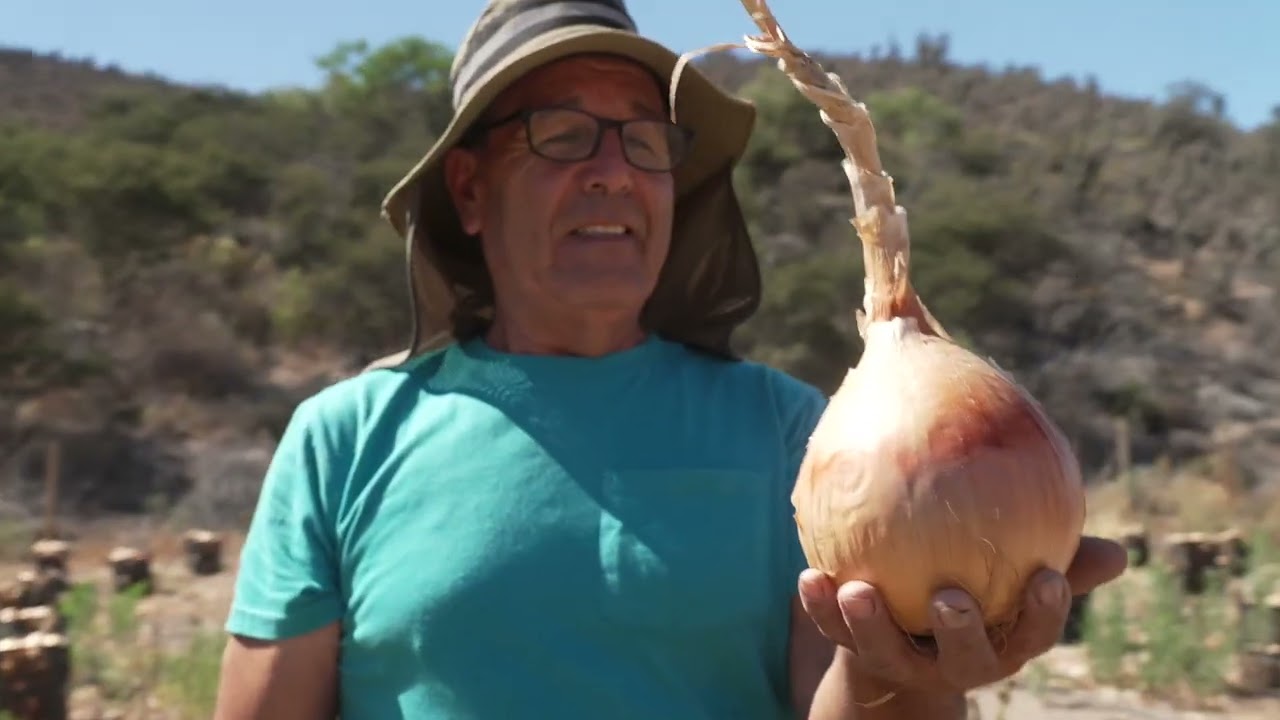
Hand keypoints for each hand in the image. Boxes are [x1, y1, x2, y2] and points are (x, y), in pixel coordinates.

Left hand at [797, 535, 1127, 694]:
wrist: (903, 630)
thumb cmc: (972, 583)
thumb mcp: (1012, 572)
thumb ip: (1057, 551)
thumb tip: (1122, 548)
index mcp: (1002, 639)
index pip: (1034, 632)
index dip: (1044, 610)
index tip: (1047, 576)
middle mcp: (957, 659)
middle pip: (964, 657)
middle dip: (959, 632)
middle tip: (950, 597)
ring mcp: (904, 660)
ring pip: (889, 652)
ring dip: (871, 625)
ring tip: (858, 590)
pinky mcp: (857, 651)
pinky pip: (835, 631)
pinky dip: (821, 607)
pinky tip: (809, 576)